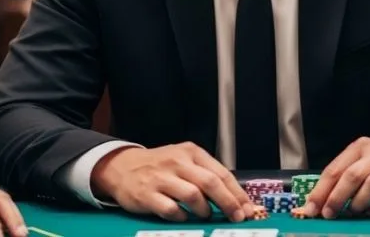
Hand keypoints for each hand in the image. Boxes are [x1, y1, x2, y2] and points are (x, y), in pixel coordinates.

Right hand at [91, 143, 254, 221]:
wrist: (122, 166)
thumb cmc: (160, 165)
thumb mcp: (183, 160)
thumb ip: (205, 174)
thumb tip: (233, 196)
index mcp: (191, 152)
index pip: (221, 173)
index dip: (237, 193)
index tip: (247, 208)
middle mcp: (178, 162)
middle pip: (210, 183)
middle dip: (228, 203)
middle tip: (237, 217)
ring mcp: (162, 177)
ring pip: (192, 194)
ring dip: (204, 209)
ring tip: (205, 215)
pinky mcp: (147, 194)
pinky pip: (171, 209)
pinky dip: (182, 216)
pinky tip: (184, 217)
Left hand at [303, 138, 369, 218]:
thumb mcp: (364, 161)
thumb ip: (344, 176)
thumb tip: (319, 201)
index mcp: (360, 147)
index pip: (335, 169)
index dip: (321, 190)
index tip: (311, 209)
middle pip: (352, 176)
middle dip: (337, 198)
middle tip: (329, 214)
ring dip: (359, 203)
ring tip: (354, 212)